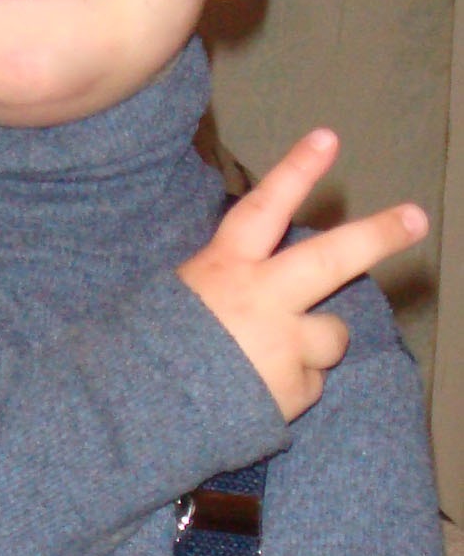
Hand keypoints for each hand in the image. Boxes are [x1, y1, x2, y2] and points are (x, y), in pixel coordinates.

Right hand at [178, 129, 426, 420]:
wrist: (139, 417)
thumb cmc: (149, 351)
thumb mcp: (177, 297)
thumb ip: (227, 282)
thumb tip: (268, 277)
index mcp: (224, 269)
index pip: (265, 209)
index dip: (296, 171)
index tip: (328, 138)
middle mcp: (261, 300)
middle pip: (333, 259)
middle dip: (379, 235)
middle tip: (417, 218)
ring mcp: (282, 346)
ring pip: (333, 335)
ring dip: (316, 345)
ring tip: (271, 360)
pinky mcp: (291, 391)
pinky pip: (312, 383)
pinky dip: (293, 388)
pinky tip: (257, 394)